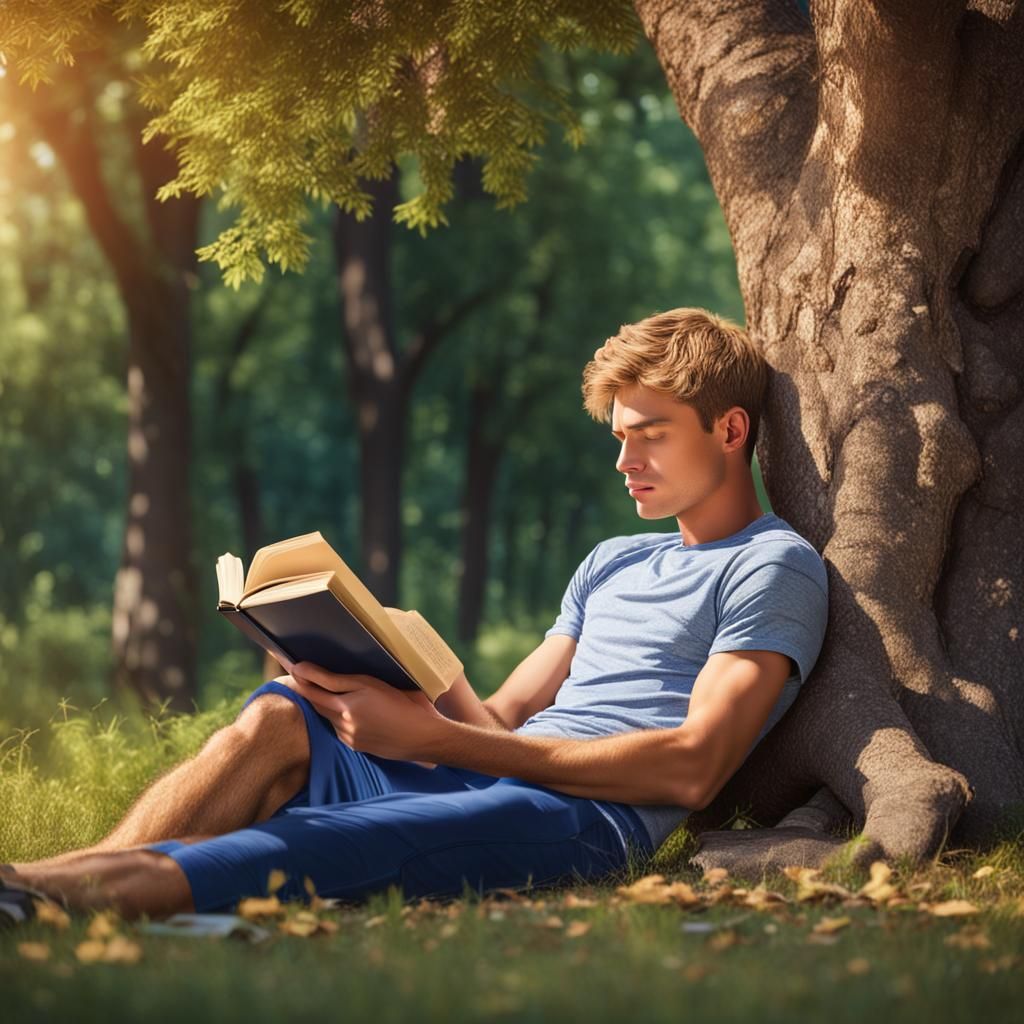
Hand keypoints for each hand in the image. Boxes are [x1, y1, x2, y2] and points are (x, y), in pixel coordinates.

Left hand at [281, 662, 446, 763]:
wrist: (423, 737)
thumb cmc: (406, 705)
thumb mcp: (375, 685)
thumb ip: (342, 680)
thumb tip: (316, 674)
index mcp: (349, 703)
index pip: (316, 687)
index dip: (302, 675)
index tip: (290, 665)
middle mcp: (345, 721)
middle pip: (317, 702)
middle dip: (306, 688)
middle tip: (296, 674)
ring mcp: (349, 736)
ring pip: (328, 715)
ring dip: (321, 702)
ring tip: (316, 687)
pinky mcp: (355, 745)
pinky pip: (338, 727)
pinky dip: (335, 716)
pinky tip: (342, 708)